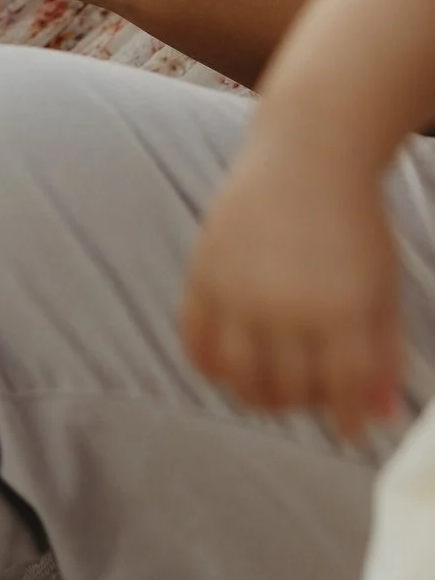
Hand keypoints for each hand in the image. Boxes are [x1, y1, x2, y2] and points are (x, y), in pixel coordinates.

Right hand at [180, 138, 402, 438]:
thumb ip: (384, 355)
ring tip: (268, 388)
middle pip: (287, 390)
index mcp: (341, 309)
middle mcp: (285, 303)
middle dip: (302, 405)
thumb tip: (381, 417)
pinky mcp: (204, 271)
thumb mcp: (383, 288)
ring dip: (255, 395)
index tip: (347, 429)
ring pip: (238, 377)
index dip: (346, 421)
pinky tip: (227, 367)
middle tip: (307, 396)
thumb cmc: (355, 221)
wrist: (310, 151)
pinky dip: (207, 365)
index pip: (341, 393)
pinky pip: (195, 340)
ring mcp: (239, 288)